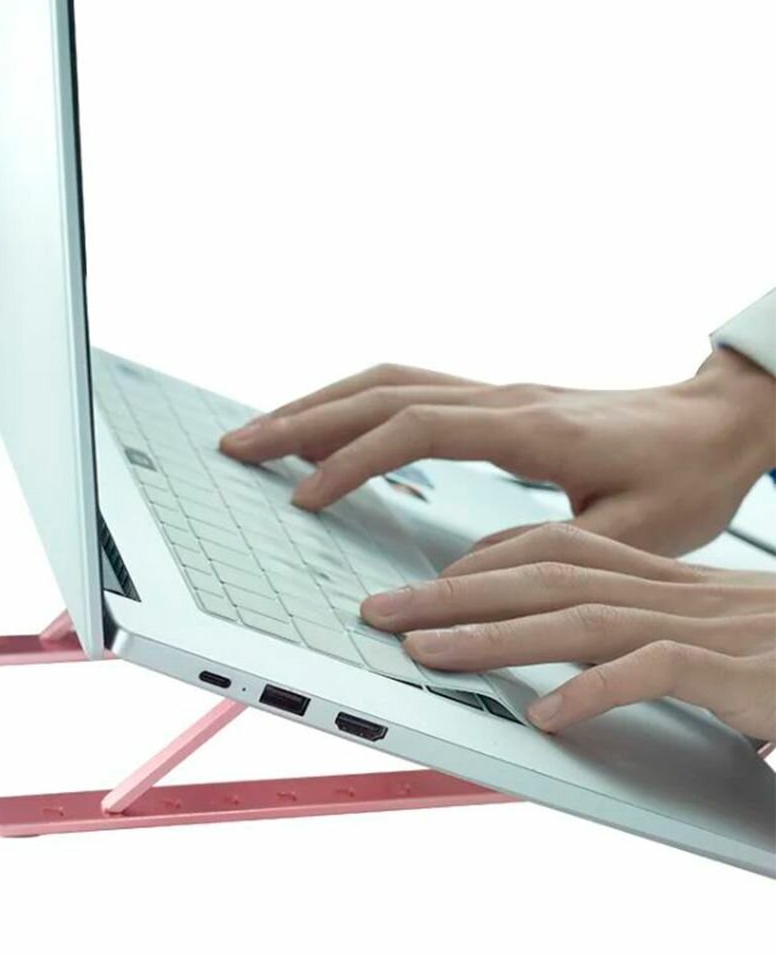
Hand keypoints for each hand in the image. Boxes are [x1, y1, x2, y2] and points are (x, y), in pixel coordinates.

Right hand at [220, 351, 775, 554]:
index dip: (353, 458)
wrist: (717, 423)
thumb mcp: (637, 533)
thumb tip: (459, 575)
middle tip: (239, 446)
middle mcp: (508, 400)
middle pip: (384, 389)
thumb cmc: (687, 478)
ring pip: (391, 379)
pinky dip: (356, 403)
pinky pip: (411, 388)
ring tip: (263, 432)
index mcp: (536, 430)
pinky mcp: (499, 403)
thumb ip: (550, 557)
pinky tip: (331, 429)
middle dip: (303, 417)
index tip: (304, 496)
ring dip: (320, 402)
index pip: (419, 427)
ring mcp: (501, 394)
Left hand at [359, 524, 775, 738]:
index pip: (559, 548)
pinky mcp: (744, 674)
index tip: (427, 582)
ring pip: (582, 616)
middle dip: (455, 594)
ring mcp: (709, 628)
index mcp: (663, 578)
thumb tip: (559, 666)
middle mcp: (675, 591)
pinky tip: (548, 716)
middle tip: (382, 612)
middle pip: (546, 576)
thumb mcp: (706, 637)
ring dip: (496, 637)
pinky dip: (597, 690)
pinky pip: (658, 672)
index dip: (485, 561)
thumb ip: (637, 640)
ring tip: (426, 654)